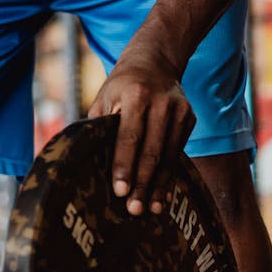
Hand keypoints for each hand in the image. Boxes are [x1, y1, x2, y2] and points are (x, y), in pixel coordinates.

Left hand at [88, 50, 195, 215]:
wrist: (154, 62)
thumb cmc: (120, 87)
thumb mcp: (104, 98)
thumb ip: (97, 127)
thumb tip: (81, 162)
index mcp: (135, 95)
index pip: (129, 136)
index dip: (124, 165)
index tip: (120, 191)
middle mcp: (161, 102)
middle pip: (152, 151)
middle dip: (142, 183)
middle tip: (134, 210)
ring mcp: (179, 110)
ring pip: (168, 156)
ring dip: (158, 186)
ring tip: (149, 210)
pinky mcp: (189, 118)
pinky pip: (178, 153)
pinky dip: (169, 176)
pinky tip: (161, 196)